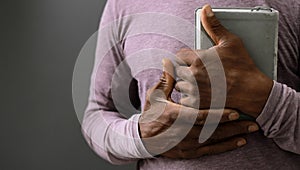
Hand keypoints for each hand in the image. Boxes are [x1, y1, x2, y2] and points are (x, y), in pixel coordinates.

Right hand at [139, 58, 258, 158]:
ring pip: (214, 140)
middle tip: (251, 120)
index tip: (235, 112)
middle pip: (212, 130)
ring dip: (234, 134)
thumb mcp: (154, 96)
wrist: (144, 138)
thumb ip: (166, 80)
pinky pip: (211, 150)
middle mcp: (182, 131)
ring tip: (251, 129)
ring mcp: (186, 143)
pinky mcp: (189, 152)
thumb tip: (168, 61)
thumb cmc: (151, 115)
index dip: (218, 115)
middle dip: (233, 126)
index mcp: (174, 115)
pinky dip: (226, 146)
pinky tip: (240, 142)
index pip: (199, 116)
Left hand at [175, 5, 272, 117]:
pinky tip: (201, 95)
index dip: (186, 58)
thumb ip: (214, 26)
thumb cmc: (243, 67)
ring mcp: (194, 91)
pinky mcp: (196, 104)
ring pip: (180, 86)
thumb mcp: (230, 42)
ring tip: (201, 84)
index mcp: (198, 58)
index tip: (193, 61)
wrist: (252, 92)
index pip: (179, 55)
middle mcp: (193, 75)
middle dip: (186, 70)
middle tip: (199, 73)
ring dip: (186, 85)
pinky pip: (184, 100)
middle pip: (178, 70)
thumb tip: (205, 9)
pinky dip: (190, 98)